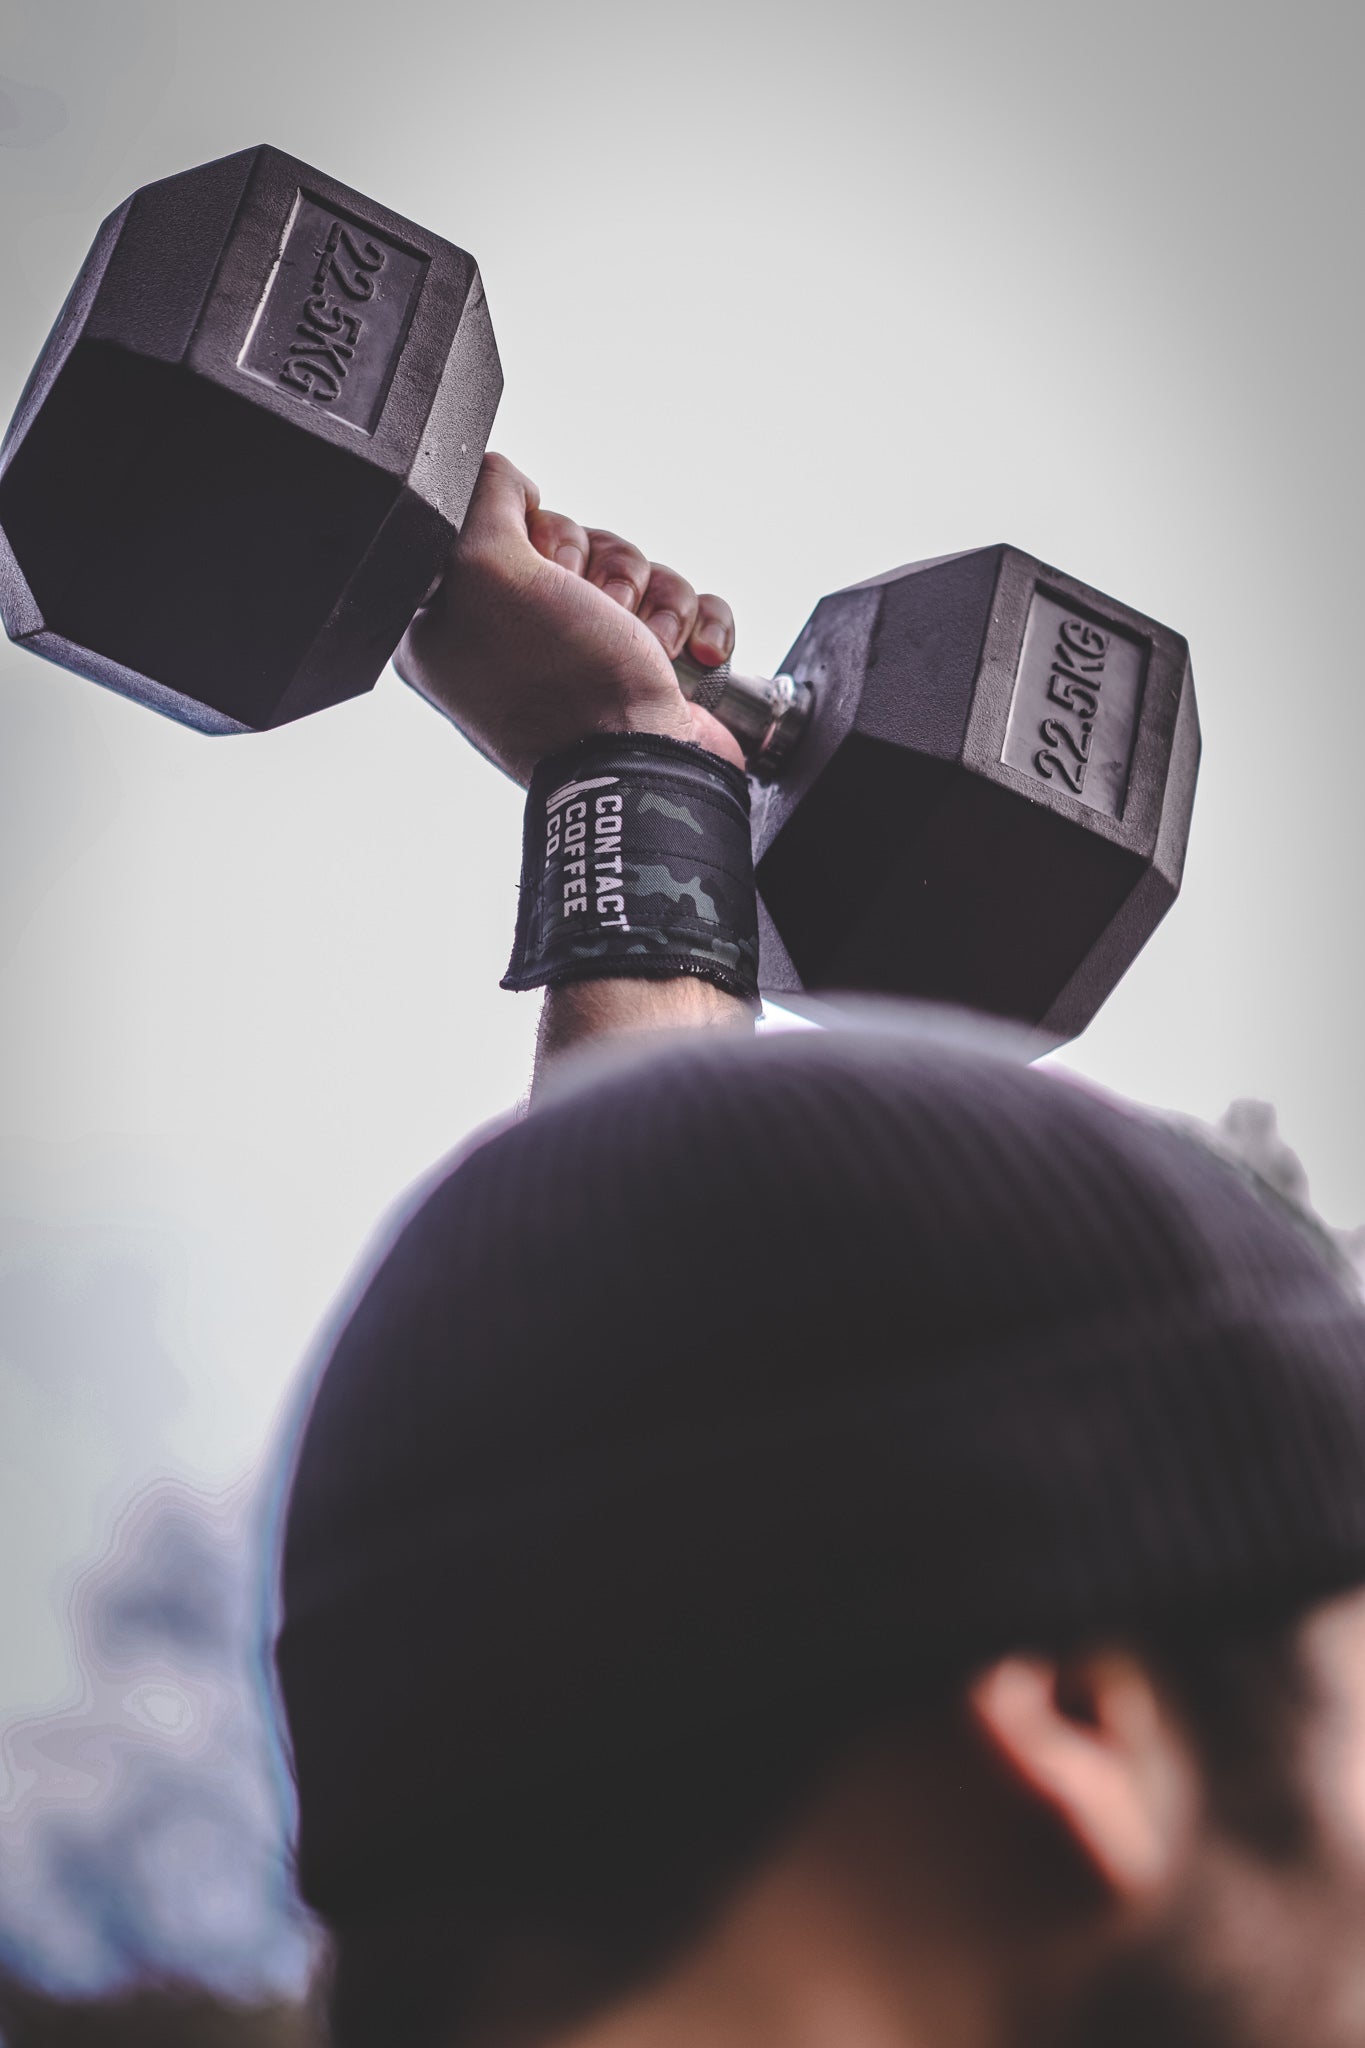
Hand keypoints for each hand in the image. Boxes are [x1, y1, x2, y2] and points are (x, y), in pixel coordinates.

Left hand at [394, 453, 742, 783]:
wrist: (641, 768)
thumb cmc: (562, 685)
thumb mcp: (487, 568)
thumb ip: (480, 497)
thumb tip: (501, 474)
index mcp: (455, 618)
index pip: (499, 524)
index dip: (535, 532)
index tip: (543, 567)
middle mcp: (513, 636)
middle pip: (574, 542)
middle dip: (604, 567)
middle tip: (594, 609)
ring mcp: (582, 655)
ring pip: (633, 570)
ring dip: (655, 598)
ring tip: (645, 641)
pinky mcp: (643, 668)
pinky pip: (683, 609)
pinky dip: (696, 624)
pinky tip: (689, 654)